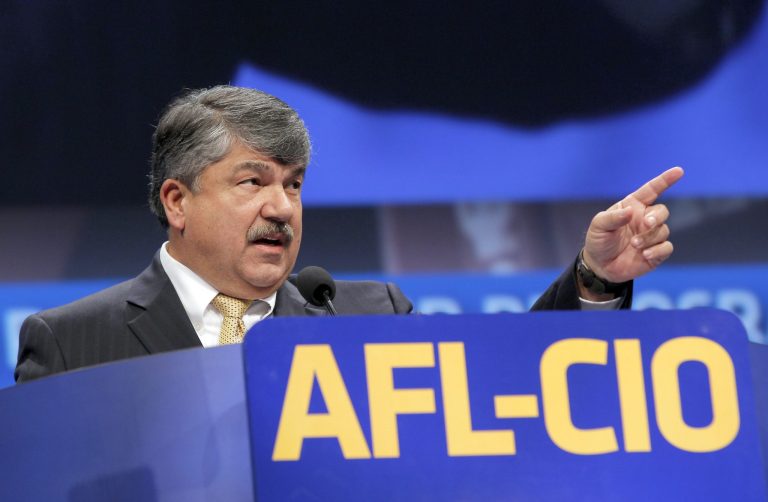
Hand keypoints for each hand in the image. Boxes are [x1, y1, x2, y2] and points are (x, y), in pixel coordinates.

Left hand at [582, 167, 683, 286]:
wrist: (600, 266)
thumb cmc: (599, 241)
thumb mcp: (599, 226)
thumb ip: (613, 217)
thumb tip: (631, 211)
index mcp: (633, 206)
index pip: (652, 190)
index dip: (665, 180)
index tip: (678, 171)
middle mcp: (645, 219)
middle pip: (662, 211)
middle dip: (657, 217)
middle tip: (646, 224)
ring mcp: (651, 235)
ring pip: (663, 231)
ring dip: (649, 237)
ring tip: (634, 245)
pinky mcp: (656, 252)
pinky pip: (667, 247)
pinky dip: (658, 250)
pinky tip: (645, 255)